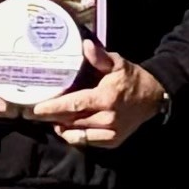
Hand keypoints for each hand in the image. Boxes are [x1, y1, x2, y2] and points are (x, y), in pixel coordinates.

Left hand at [34, 54, 170, 149]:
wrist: (153, 98)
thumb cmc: (131, 78)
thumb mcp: (118, 63)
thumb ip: (100, 57)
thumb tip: (85, 46)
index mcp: (106, 98)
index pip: (74, 105)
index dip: (54, 108)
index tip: (36, 109)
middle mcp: (108, 118)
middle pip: (72, 121)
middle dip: (52, 118)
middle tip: (35, 113)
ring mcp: (110, 133)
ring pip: (77, 134)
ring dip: (62, 127)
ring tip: (50, 118)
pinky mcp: (112, 141)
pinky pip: (87, 142)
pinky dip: (74, 136)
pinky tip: (66, 127)